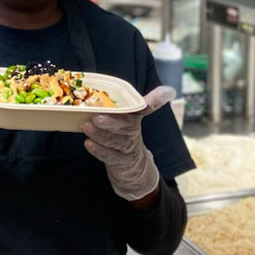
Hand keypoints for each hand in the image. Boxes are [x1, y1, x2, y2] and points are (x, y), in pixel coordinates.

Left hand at [81, 86, 175, 200]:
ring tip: (86, 127)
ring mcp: (128, 148)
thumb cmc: (122, 136)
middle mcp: (134, 132)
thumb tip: (134, 87)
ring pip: (115, 141)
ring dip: (99, 134)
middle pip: (126, 125)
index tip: (168, 91)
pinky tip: (88, 143)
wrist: (132, 168)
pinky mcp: (121, 162)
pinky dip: (98, 150)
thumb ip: (116, 102)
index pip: (147, 107)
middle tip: (97, 117)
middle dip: (112, 121)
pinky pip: (109, 156)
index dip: (156, 99)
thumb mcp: (124, 118)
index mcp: (135, 118)